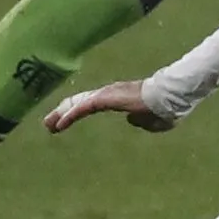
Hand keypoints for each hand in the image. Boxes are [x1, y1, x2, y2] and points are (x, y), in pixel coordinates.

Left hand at [43, 80, 177, 132]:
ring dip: (62, 115)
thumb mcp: (153, 121)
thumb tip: (130, 120)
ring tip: (47, 125)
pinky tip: (59, 124)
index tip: (62, 123)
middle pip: (80, 103)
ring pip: (78, 104)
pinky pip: (84, 107)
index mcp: (119, 98)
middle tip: (47, 124)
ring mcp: (107, 95)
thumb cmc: (165, 108)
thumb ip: (141, 122)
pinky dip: (71, 116)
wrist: (171, 97)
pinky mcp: (106, 98)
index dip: (76, 113)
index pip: (91, 105)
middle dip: (63, 113)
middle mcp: (109, 94)